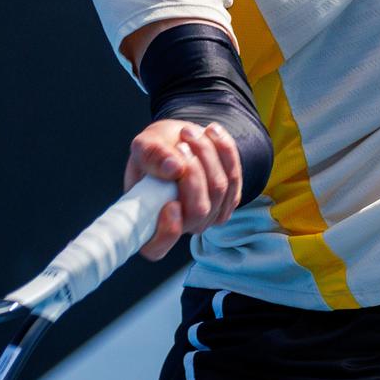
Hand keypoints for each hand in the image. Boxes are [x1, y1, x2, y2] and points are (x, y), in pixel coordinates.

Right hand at [123, 118, 242, 260]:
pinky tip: (211, 131)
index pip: (156, 247)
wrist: (179, 139)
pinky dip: (224, 150)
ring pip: (219, 189)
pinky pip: (235, 176)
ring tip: (190, 132)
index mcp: (149, 223)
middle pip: (198, 211)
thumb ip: (151, 156)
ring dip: (207, 154)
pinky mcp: (229, 199)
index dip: (167, 233)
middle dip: (194, 173)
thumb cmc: (156, 150)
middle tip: (181, 143)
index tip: (171, 205)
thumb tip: (174, 168)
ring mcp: (208, 216)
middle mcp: (182, 226)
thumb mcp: (144, 145)